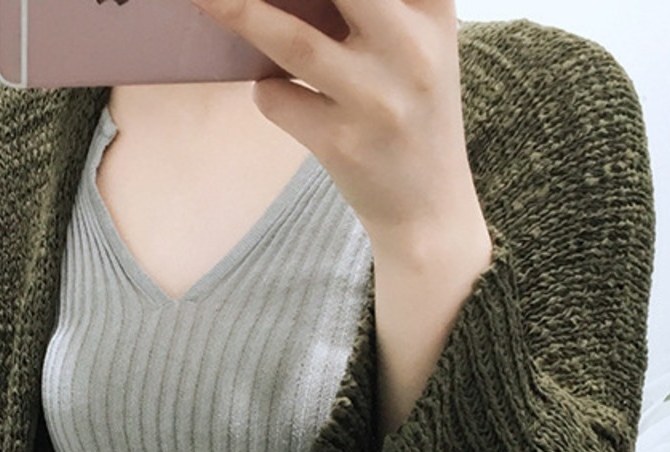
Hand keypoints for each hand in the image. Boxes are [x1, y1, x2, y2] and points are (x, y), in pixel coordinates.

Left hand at [189, 0, 479, 250]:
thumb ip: (375, 4)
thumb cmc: (412, 112)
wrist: (430, 212)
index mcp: (433, 8)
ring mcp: (378, 100)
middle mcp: (412, 48)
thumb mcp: (419, 41)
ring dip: (236, 9)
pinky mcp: (344, 144)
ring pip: (289, 39)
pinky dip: (267, 92)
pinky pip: (277, 99)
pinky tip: (284, 97)